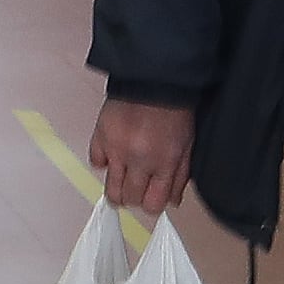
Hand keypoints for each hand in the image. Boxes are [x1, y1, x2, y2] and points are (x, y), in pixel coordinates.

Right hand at [89, 95, 194, 216]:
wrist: (155, 78)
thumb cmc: (174, 109)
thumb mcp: (187, 145)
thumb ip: (180, 176)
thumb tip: (172, 201)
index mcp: (164, 162)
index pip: (153, 205)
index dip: (152, 204)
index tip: (151, 198)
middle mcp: (139, 159)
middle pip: (130, 200)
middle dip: (134, 197)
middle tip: (138, 185)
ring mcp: (117, 149)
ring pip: (110, 190)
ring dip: (117, 189)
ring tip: (123, 177)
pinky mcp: (101, 136)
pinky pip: (96, 163)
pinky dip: (104, 162)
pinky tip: (114, 154)